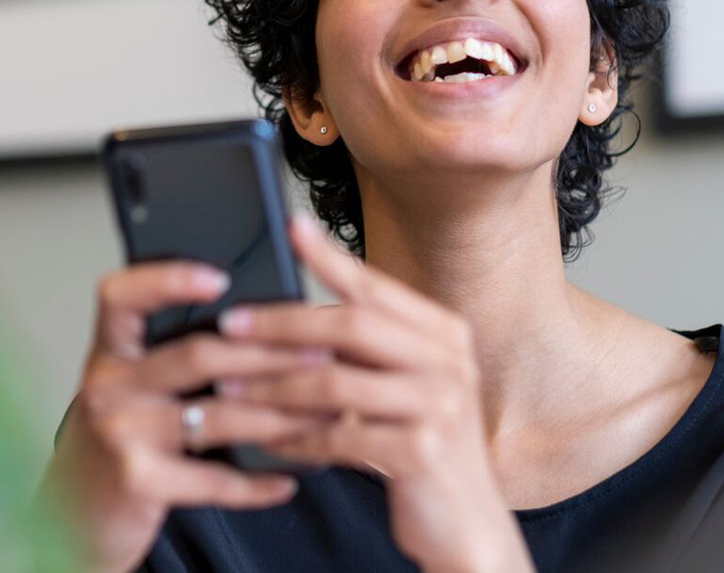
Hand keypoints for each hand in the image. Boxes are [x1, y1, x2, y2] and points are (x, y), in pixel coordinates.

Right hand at [37, 261, 328, 572]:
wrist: (75, 510)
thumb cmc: (126, 429)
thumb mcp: (138, 380)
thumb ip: (180, 347)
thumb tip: (273, 317)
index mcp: (114, 348)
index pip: (123, 295)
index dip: (169, 280)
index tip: (221, 276)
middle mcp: (109, 384)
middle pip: (199, 353)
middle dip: (272, 353)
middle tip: (325, 352)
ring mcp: (120, 433)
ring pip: (218, 414)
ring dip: (282, 415)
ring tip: (328, 412)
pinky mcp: (136, 482)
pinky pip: (213, 479)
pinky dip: (257, 479)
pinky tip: (290, 475)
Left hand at [216, 213, 536, 572]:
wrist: (468, 523)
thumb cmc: (426, 445)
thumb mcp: (409, 387)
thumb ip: (370, 352)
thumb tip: (296, 320)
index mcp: (445, 333)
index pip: (377, 287)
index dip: (332, 257)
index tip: (293, 227)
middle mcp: (449, 359)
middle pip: (352, 324)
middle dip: (283, 322)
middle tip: (231, 322)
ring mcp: (440, 404)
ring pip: (335, 381)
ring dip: (272, 385)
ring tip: (227, 386)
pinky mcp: (421, 450)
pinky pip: (338, 437)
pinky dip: (293, 437)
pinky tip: (264, 438)